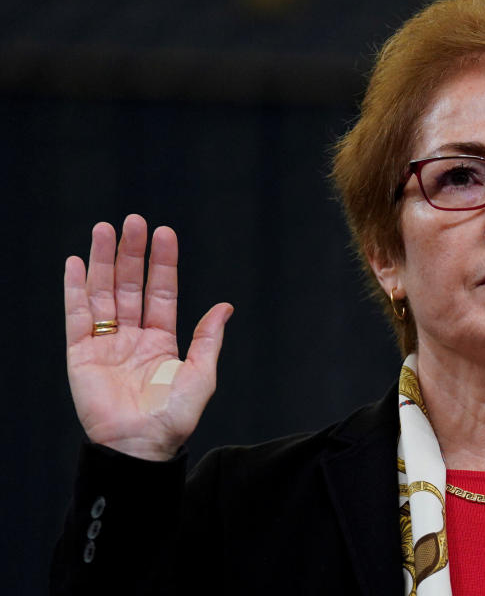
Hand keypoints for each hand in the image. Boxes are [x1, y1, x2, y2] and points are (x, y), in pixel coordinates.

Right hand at [64, 214, 232, 460]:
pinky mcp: (81, 355)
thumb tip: (225, 306)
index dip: (162, 263)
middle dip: (130, 253)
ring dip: (102, 261)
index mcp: (161, 341)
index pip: (161, 292)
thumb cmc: (174, 417)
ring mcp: (105, 344)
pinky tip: (74, 263)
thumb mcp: (201, 374)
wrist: (140, 447)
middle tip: (132, 221)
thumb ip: (208, 339)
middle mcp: (132, 338)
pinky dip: (75, 289)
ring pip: (103, 293)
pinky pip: (76, 317)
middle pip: (130, 285)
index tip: (164, 232)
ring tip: (103, 229)